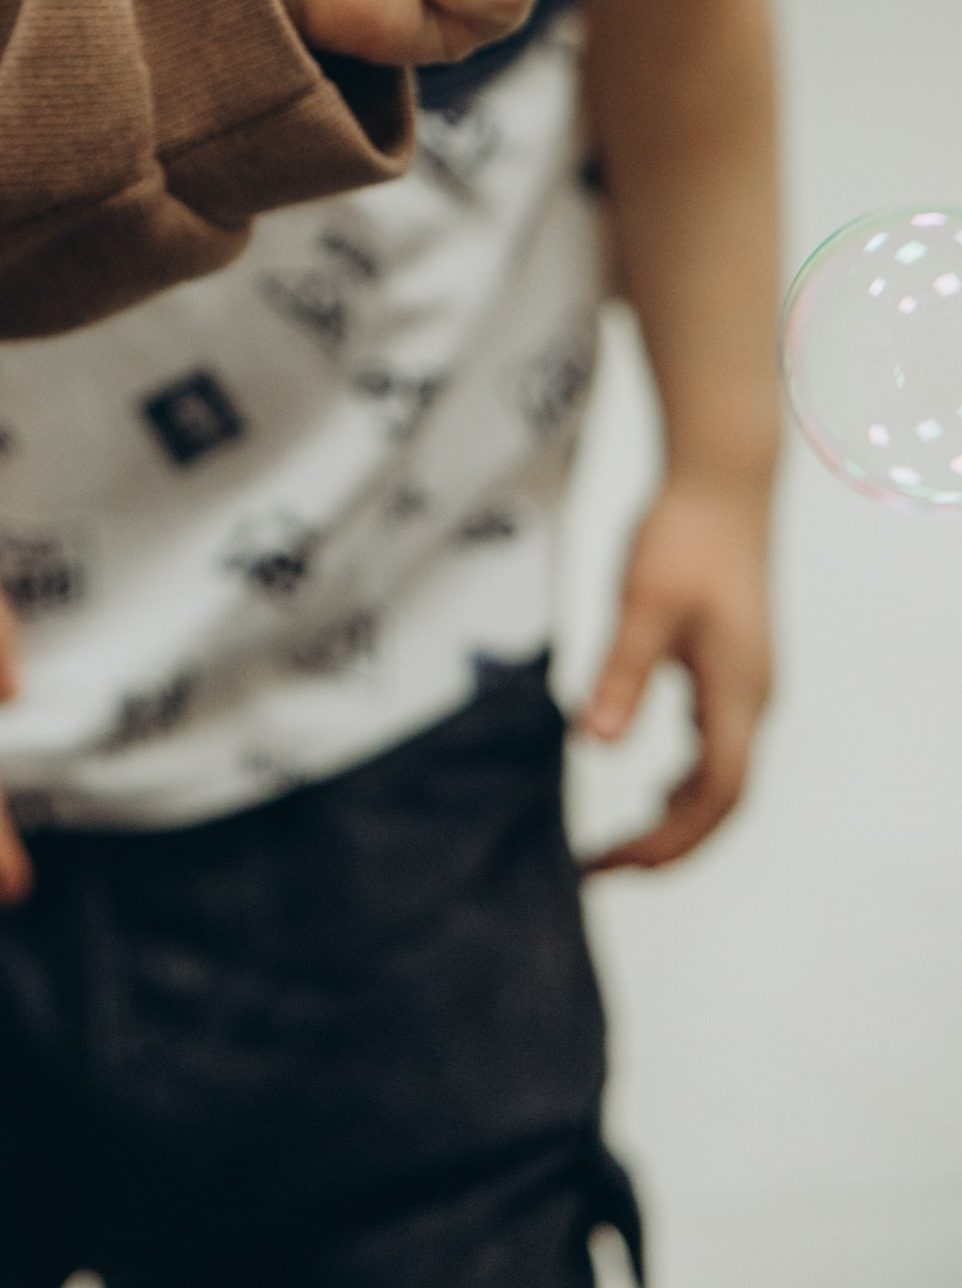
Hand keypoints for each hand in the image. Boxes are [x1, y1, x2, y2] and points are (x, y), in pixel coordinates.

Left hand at [578, 475, 772, 869]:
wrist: (722, 480)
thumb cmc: (683, 534)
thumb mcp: (643, 602)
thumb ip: (623, 672)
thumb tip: (595, 742)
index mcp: (738, 694)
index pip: (716, 797)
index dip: (669, 840)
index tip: (611, 861)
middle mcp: (753, 700)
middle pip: (722, 801)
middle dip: (668, 843)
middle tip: (602, 867)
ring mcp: (747, 686)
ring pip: (722, 776)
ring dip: (678, 816)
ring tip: (623, 844)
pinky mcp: (732, 668)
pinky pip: (718, 746)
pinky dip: (687, 779)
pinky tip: (656, 783)